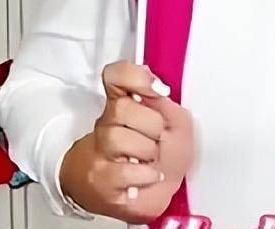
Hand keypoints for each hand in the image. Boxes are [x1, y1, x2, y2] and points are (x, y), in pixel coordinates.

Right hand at [59, 61, 193, 221]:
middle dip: (151, 124)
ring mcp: (100, 154)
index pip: (116, 76)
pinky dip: (145, 174)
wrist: (144, 198)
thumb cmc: (161, 156)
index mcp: (126, 105)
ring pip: (117, 139)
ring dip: (147, 150)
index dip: (133, 76)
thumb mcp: (175, 123)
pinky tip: (149, 175)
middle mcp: (107, 126)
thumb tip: (159, 90)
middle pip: (120, 108)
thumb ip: (168, 104)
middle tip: (158, 137)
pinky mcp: (100, 182)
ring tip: (151, 159)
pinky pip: (123, 171)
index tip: (157, 88)